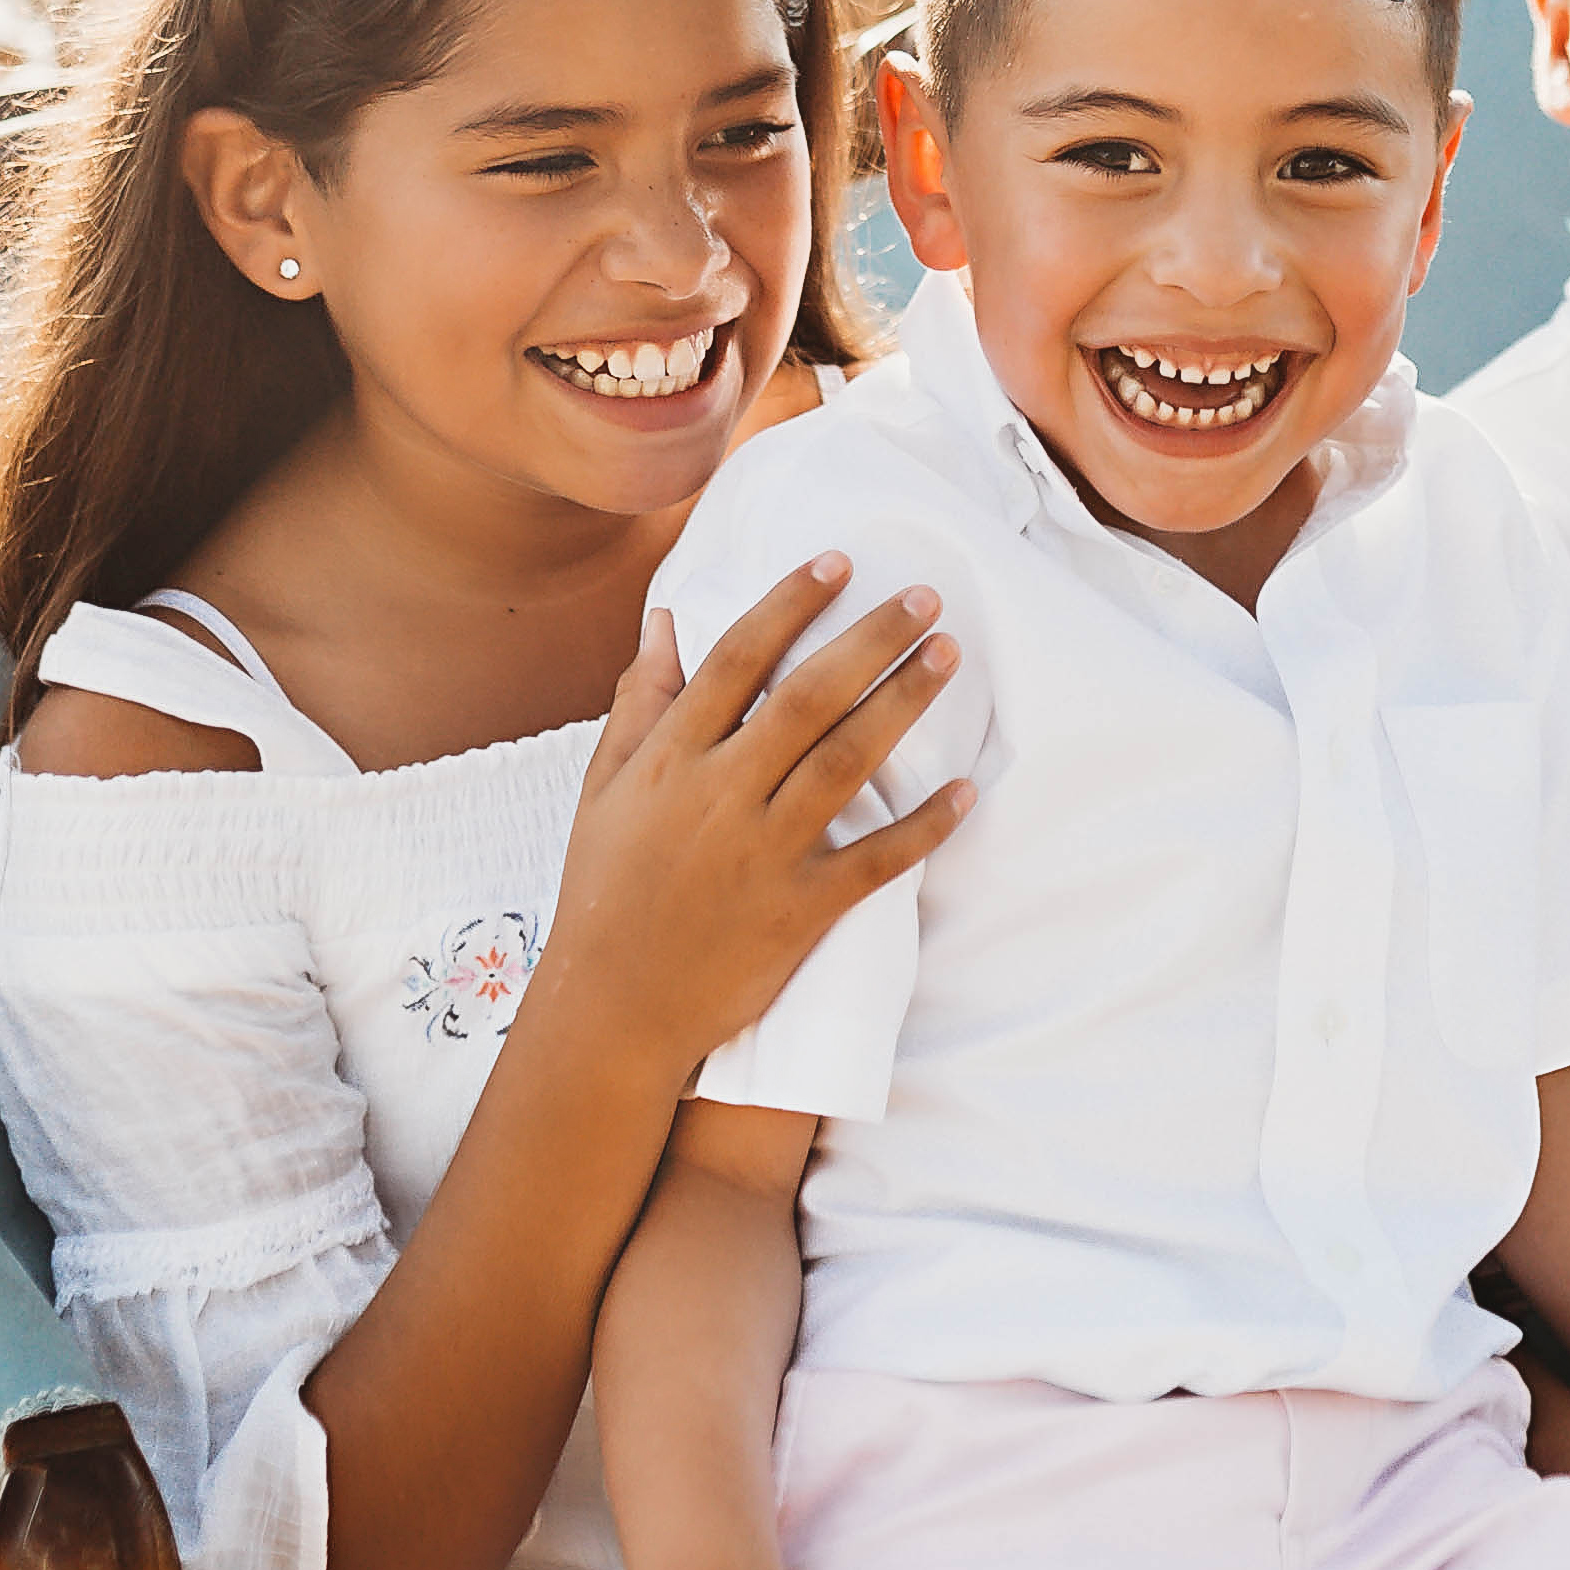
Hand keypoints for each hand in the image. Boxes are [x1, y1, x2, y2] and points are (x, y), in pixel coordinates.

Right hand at [553, 566, 969, 1058]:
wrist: (612, 1009)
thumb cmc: (604, 890)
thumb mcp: (602, 789)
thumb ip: (639, 702)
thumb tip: (668, 620)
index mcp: (669, 760)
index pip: (737, 659)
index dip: (790, 603)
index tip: (838, 560)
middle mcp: (719, 796)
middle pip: (807, 698)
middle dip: (871, 639)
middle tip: (925, 596)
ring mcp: (763, 854)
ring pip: (847, 762)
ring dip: (904, 704)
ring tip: (949, 656)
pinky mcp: (799, 912)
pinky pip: (875, 861)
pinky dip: (924, 826)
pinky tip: (968, 790)